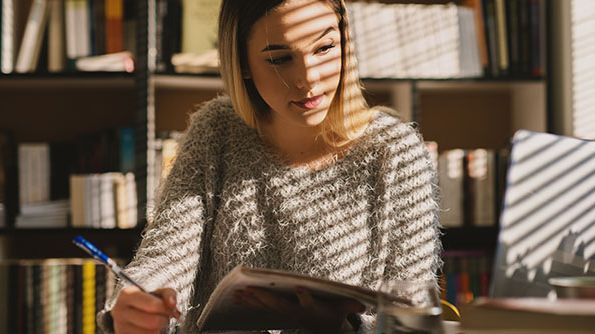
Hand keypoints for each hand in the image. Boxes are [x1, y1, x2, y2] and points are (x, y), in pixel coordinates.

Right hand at [112, 286, 180, 333]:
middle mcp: (120, 311)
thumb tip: (172, 304)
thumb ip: (168, 294)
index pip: (153, 305)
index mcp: (127, 295)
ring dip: (158, 329)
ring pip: (150, 333)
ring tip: (155, 323)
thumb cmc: (147, 301)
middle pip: (154, 321)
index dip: (165, 308)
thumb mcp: (157, 292)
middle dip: (163, 319)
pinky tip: (149, 330)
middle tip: (163, 317)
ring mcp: (119, 327)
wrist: (130, 312)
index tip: (168, 308)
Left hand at [235, 286, 364, 332]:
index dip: (304, 297)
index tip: (300, 289)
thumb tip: (363, 304)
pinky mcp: (278, 312)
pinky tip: (237, 297)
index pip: (308, 302)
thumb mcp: (342, 311)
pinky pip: (261, 308)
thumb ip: (350, 305)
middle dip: (266, 299)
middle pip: (279, 306)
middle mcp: (295, 313)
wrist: (322, 330)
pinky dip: (249, 302)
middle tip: (253, 291)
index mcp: (311, 310)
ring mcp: (285, 314)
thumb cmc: (331, 317)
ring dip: (252, 301)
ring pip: (266, 307)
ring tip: (238, 293)